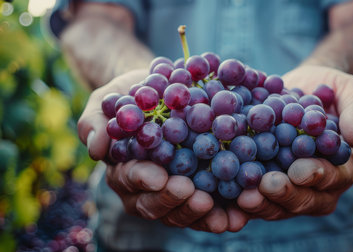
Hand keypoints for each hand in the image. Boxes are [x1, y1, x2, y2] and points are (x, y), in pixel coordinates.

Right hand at [77, 69, 247, 231]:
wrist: (164, 90)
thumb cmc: (134, 94)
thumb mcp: (110, 99)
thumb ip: (97, 121)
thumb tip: (95, 148)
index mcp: (124, 170)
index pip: (129, 179)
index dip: (142, 179)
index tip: (158, 176)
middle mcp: (147, 189)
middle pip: (156, 204)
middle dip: (174, 201)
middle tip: (194, 195)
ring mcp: (174, 193)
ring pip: (183, 212)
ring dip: (201, 216)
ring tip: (221, 217)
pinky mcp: (201, 190)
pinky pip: (210, 208)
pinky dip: (224, 214)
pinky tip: (239, 217)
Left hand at [237, 65, 352, 218]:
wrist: (298, 91)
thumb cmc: (329, 90)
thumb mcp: (350, 90)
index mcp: (340, 168)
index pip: (332, 178)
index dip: (316, 176)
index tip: (297, 170)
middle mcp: (316, 187)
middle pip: (303, 200)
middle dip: (284, 195)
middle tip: (265, 186)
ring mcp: (288, 189)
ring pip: (277, 206)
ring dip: (261, 204)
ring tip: (243, 196)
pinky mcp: (263, 185)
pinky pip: (254, 197)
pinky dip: (240, 198)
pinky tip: (226, 192)